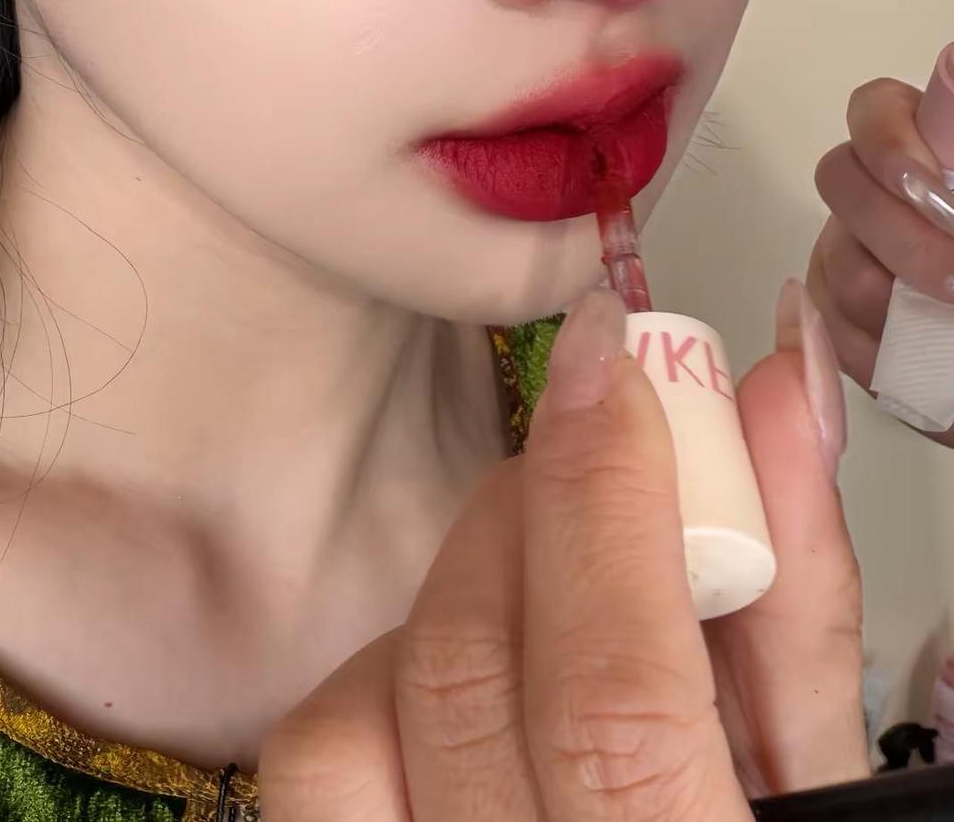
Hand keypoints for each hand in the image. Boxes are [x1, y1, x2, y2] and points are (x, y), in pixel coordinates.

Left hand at [258, 283, 866, 819]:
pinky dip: (384, 687)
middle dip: (533, 511)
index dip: (606, 504)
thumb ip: (799, 600)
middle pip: (465, 679)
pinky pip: (314, 779)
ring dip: (447, 607)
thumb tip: (773, 390)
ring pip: (347, 727)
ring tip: (540, 581)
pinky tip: (473, 685)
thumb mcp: (827, 789)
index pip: (612, 705)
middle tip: (598, 445)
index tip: (614, 362)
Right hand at [809, 75, 953, 440]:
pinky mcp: (833, 306)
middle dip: (903, 237)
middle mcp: (874, 187)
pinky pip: (831, 323)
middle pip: (840, 181)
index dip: (891, 144)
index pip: (876, 109)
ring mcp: (847, 245)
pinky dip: (878, 346)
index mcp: (922, 145)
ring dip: (896, 299)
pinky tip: (915, 351)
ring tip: (944, 321)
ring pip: (838, 261)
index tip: (935, 191)